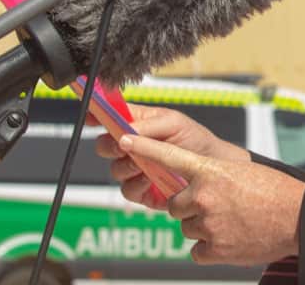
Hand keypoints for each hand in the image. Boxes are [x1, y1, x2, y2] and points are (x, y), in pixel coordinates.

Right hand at [94, 104, 249, 209]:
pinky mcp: (141, 191)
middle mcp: (133, 146)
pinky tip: (150, 179)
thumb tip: (123, 132)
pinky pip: (127, 190)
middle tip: (123, 145)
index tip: (90, 115)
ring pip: (115, 169)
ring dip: (127, 165)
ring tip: (145, 163)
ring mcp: (135, 170)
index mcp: (139, 124)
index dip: (97, 114)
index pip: (111, 117)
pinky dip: (137, 184)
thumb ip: (147, 125)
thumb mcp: (174, 123)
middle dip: (111, 145)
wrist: (213, 168)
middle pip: (105, 145)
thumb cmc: (195, 140)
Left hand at [118, 133, 304, 265]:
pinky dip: (211, 248)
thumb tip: (194, 193)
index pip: (170, 156)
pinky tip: (232, 239)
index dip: (145, 147)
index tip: (124, 139)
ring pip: (187, 228)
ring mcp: (207, 224)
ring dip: (203, 227)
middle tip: (220, 207)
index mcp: (211, 171)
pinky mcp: (213, 249)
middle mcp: (204, 196)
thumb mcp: (242, 173)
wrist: (299, 217)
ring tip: (232, 222)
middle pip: (176, 205)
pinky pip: (197, 250)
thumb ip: (212, 179)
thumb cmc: (275, 192)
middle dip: (191, 207)